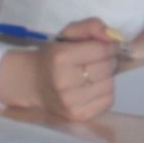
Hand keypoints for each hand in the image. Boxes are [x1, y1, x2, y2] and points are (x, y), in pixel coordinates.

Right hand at [0, 17, 118, 123]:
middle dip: (108, 61)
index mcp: (61, 58)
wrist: (31, 84)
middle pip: (106, 68)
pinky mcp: (78, 115)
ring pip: (109, 85)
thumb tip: (112, 36)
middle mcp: (64, 81)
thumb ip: (91, 26)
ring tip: (92, 75)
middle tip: (97, 61)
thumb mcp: (68, 35)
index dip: (109, 47)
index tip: (105, 48)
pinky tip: (92, 88)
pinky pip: (108, 101)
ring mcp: (70, 102)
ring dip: (106, 78)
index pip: (102, 50)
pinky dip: (104, 92)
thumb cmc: (53, 57)